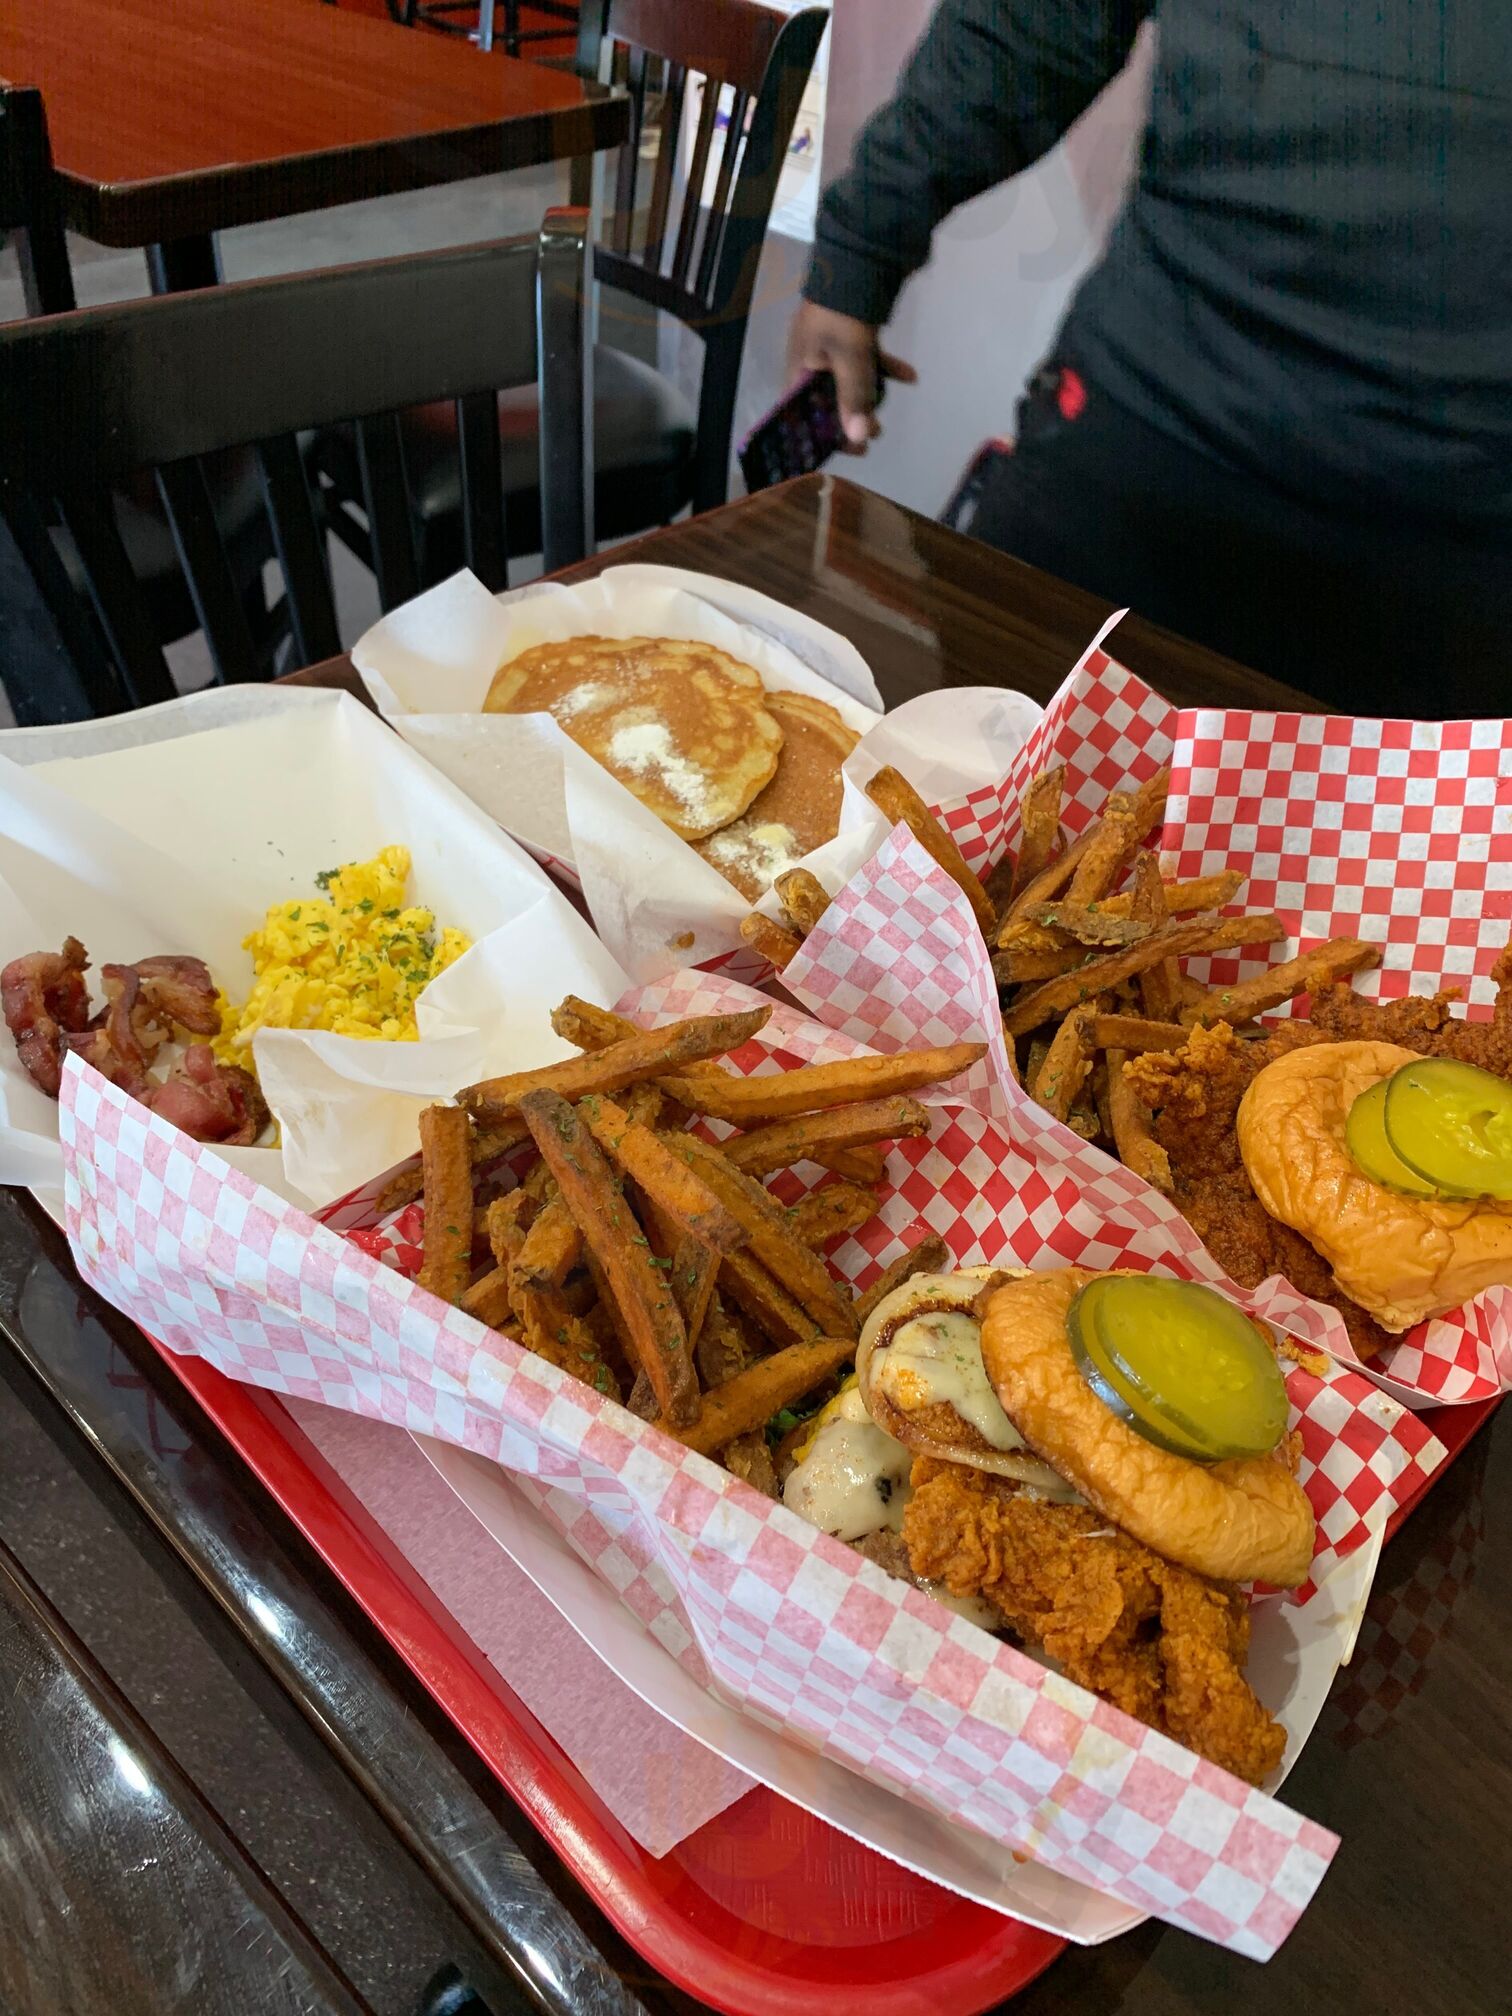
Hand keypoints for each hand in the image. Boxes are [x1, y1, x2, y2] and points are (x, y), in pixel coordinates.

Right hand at [786, 302, 917, 452]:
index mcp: (799, 369)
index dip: (822, 435)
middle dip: (851, 419)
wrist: (856, 258)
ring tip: (885, 418)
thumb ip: (855, 398)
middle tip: (873, 435)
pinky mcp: (852, 333)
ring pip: (849, 382)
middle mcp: (811, 361)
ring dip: (869, 398)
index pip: (803, 414)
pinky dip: (885, 370)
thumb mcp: (850, 358)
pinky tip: (910, 377)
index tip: (847, 448)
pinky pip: (866, 359)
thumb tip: (860, 438)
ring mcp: (832, 346)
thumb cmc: (842, 313)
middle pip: (828, 400)